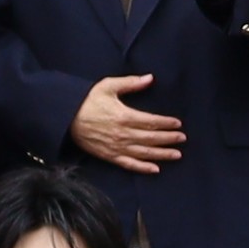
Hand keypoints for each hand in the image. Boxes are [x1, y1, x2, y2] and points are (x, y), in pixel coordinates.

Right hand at [66, 68, 185, 173]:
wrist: (66, 117)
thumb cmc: (87, 100)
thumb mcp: (108, 86)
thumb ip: (131, 83)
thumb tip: (150, 78)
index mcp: (124, 116)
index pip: (152, 122)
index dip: (166, 123)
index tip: (178, 124)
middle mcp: (123, 134)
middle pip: (151, 139)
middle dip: (169, 139)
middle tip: (182, 139)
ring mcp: (116, 147)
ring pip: (144, 153)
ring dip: (162, 154)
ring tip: (176, 155)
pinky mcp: (109, 156)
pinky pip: (129, 164)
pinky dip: (142, 168)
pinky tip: (155, 169)